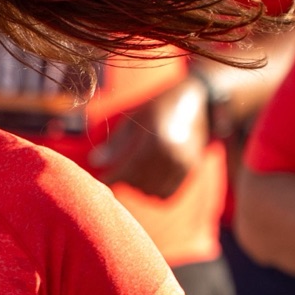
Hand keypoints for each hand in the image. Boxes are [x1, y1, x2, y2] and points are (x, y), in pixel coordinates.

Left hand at [87, 76, 208, 198]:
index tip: (101, 179)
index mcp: (156, 139)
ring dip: (139, 188)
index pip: (129, 169)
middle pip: (140, 183)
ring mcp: (184, 164)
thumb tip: (95, 163)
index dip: (112, 178)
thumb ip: (116, 142)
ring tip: (134, 173)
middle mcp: (173, 154)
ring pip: (153, 191)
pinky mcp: (191, 170)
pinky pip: (167, 194)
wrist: (199, 101)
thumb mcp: (136, 118)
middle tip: (118, 172)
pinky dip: (155, 191)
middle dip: (125, 181)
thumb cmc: (161, 106)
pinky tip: (148, 179)